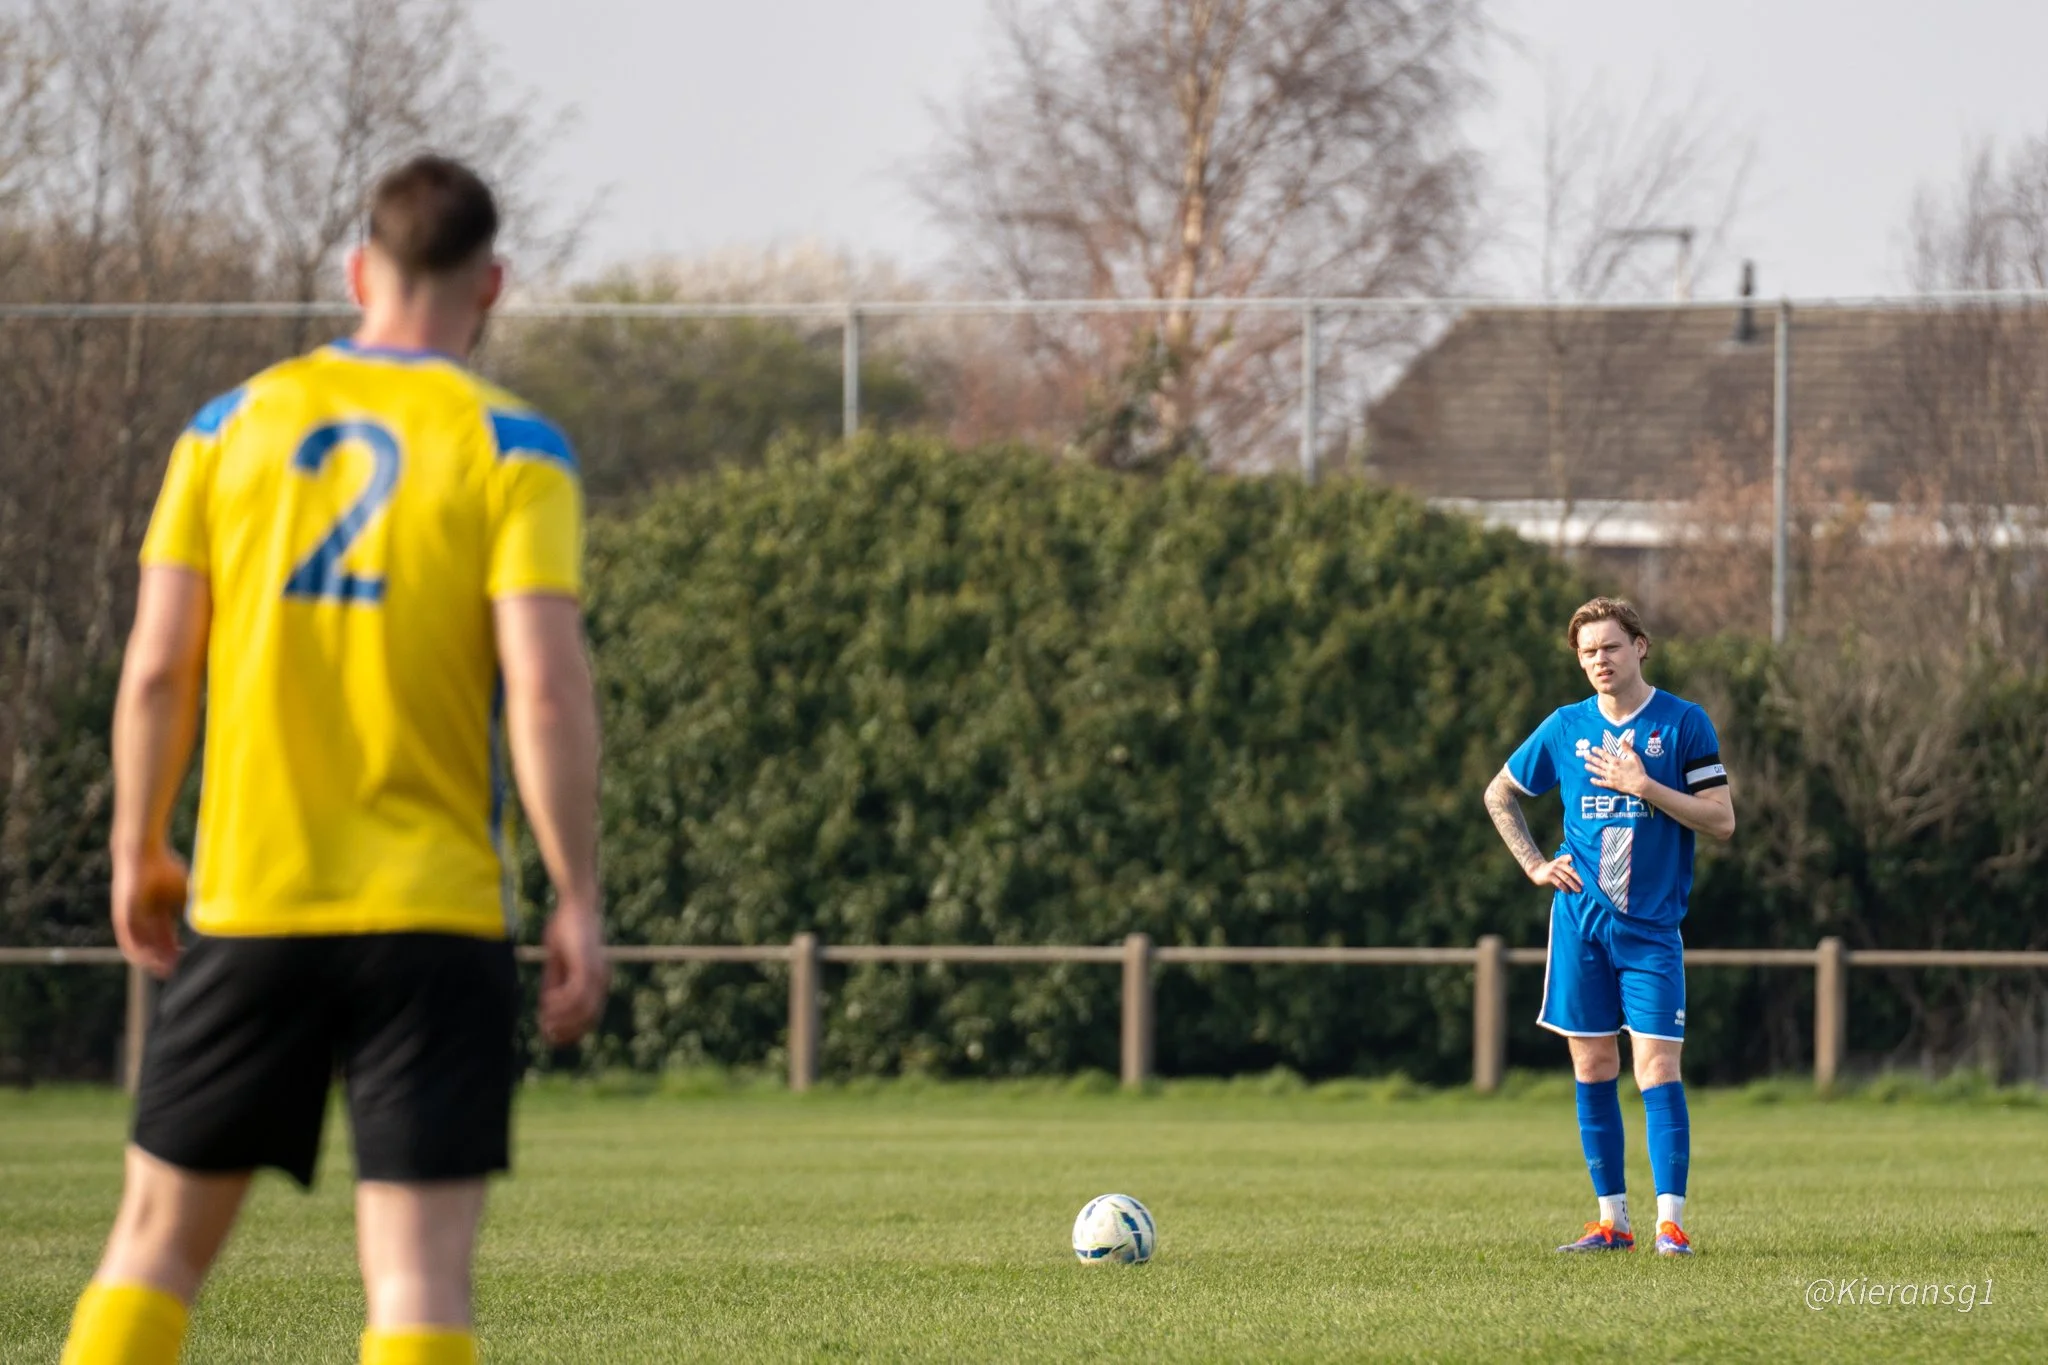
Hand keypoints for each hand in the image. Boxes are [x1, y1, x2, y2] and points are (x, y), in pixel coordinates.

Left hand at [111, 844, 187, 978]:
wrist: (143, 854)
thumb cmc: (165, 868)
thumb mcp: (182, 892)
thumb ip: (189, 908)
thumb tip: (205, 923)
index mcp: (158, 913)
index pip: (167, 938)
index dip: (176, 950)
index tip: (187, 961)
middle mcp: (142, 919)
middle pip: (153, 945)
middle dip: (165, 960)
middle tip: (176, 972)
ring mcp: (130, 920)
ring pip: (139, 947)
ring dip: (151, 961)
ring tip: (164, 970)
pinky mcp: (121, 918)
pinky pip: (128, 941)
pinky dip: (138, 952)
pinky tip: (149, 961)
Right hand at [539, 904, 608, 1046]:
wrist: (577, 904)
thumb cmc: (567, 930)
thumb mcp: (557, 962)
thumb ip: (554, 984)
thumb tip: (546, 1010)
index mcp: (598, 981)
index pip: (590, 1017)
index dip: (573, 1032)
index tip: (553, 1038)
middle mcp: (602, 980)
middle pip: (589, 1019)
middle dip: (567, 1031)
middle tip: (546, 1035)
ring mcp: (596, 973)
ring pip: (582, 1009)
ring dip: (561, 1018)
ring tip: (543, 1018)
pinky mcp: (587, 964)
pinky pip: (575, 992)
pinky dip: (560, 1002)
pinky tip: (545, 1002)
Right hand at [1527, 854, 1581, 892]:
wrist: (1536, 870)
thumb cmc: (1552, 870)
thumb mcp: (1559, 865)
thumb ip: (1568, 867)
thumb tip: (1581, 878)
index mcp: (1563, 860)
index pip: (1573, 859)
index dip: (1579, 863)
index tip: (1587, 871)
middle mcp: (1559, 863)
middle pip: (1572, 871)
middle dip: (1579, 878)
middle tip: (1585, 885)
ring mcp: (1554, 869)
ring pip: (1566, 878)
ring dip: (1573, 885)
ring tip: (1579, 891)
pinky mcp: (1549, 876)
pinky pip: (1559, 883)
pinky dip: (1564, 888)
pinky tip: (1568, 892)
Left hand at [1584, 742, 1648, 796]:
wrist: (1640, 784)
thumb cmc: (1638, 770)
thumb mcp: (1634, 757)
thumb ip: (1627, 748)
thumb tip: (1622, 739)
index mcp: (1616, 761)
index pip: (1604, 755)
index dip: (1598, 751)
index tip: (1592, 748)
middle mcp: (1611, 769)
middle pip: (1599, 762)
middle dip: (1591, 758)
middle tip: (1585, 756)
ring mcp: (1610, 777)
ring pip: (1598, 772)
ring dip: (1591, 768)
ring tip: (1585, 765)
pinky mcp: (1611, 784)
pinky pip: (1602, 783)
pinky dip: (1596, 781)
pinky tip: (1591, 779)